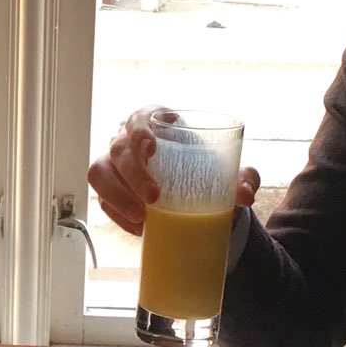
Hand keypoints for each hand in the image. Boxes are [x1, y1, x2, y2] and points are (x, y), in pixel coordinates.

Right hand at [87, 108, 261, 235]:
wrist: (191, 191)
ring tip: (141, 218)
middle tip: (155, 197)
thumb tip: (245, 195)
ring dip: (117, 196)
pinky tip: (139, 229)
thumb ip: (242, 178)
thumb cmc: (203, 168)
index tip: (151, 149)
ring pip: (100, 174)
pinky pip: (104, 201)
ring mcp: (114, 165)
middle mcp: (127, 140)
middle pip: (118, 150)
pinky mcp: (109, 190)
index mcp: (154, 123)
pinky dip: (119, 216)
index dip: (140, 131)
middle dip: (134, 174)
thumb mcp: (226, 171)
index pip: (139, 118)